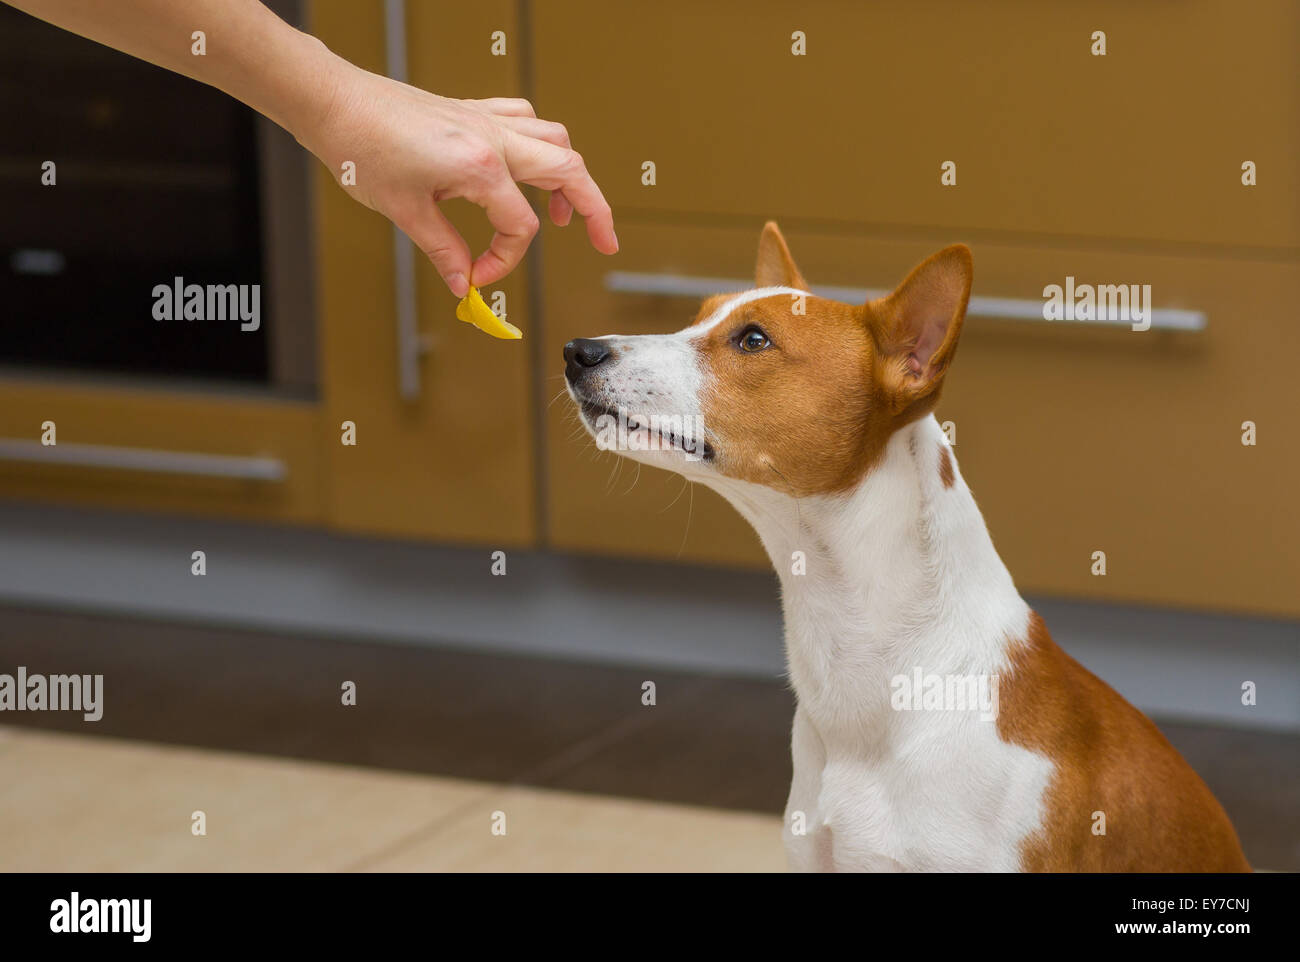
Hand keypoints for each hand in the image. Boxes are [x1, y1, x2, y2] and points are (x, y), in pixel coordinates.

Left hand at [299, 62, 617, 296]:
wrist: (335, 103)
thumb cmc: (363, 148)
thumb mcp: (407, 212)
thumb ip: (445, 250)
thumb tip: (465, 281)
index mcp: (481, 166)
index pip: (520, 226)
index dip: (504, 261)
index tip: (478, 277)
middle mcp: (493, 138)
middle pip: (569, 172)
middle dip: (595, 210)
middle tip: (605, 241)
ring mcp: (486, 120)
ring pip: (555, 140)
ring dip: (572, 175)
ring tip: (567, 212)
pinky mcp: (472, 112)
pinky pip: (525, 121)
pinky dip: (539, 143)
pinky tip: (529, 166)